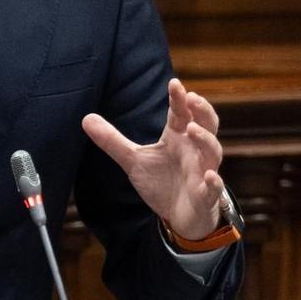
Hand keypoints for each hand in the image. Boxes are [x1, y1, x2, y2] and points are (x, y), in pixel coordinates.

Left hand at [82, 78, 225, 243]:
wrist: (178, 216)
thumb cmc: (162, 182)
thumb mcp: (133, 160)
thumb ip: (112, 140)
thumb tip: (86, 118)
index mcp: (178, 138)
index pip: (181, 113)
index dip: (179, 99)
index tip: (174, 83)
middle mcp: (194, 150)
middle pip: (207, 124)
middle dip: (202, 110)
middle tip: (191, 98)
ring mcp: (203, 171)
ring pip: (213, 151)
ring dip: (205, 140)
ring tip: (192, 129)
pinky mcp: (206, 195)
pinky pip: (214, 188)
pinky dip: (214, 181)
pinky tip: (210, 176)